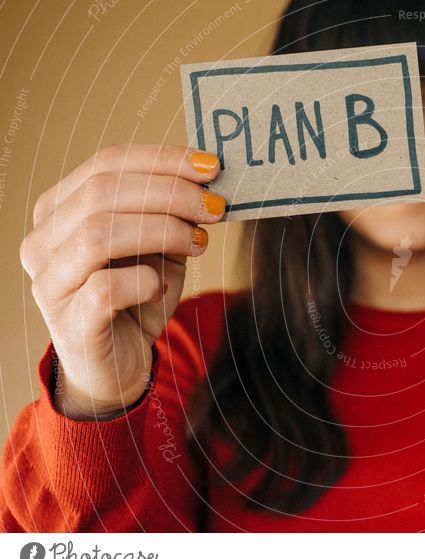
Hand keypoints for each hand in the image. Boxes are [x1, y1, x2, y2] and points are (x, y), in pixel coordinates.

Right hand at [19, 144, 223, 418]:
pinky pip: (107, 288)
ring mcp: (50, 283)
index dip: (162, 160)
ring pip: (99, 234)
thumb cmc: (138, 298)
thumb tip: (208, 181)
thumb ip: (171, 213)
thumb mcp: (159, 247)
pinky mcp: (70, 322)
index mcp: (59, 209)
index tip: (211, 167)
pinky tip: (162, 285)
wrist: (118, 366)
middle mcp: (43, 241)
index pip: (106, 164)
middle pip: (102, 192)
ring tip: (199, 242)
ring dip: (163, 231)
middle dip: (170, 193)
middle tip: (215, 206)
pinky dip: (145, 281)